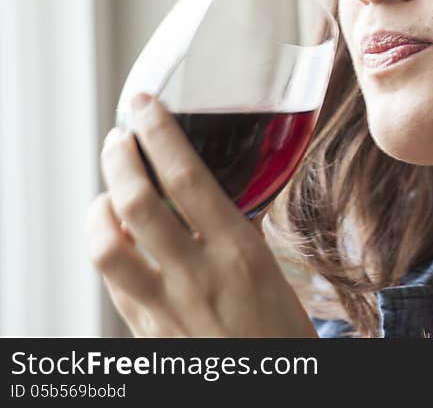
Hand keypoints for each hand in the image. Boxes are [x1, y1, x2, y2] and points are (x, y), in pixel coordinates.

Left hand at [86, 93, 316, 336]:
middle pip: (134, 204)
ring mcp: (164, 307)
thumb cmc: (281, 332)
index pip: (186, 180)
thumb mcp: (270, 270)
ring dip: (99, 208)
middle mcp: (196, 277)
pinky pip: (111, 282)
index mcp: (238, 253)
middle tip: (120, 137)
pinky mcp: (144, 331)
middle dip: (118, 159)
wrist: (271, 389)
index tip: (145, 105)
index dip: (159, 134)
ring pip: (105, 246)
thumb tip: (204, 196)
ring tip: (109, 192)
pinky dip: (106, 247)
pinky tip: (116, 237)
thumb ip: (233, 233)